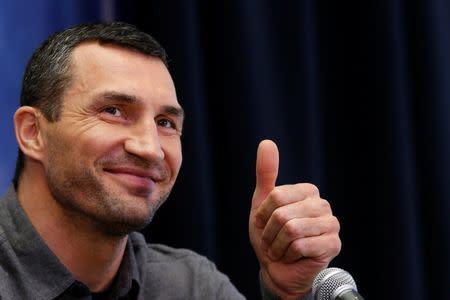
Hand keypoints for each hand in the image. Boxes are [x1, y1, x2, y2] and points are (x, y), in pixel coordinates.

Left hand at [249, 140, 340, 298]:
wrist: (277, 270)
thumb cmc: (271, 236)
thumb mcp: (262, 203)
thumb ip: (266, 173)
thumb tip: (267, 142)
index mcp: (308, 191)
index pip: (276, 196)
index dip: (262, 215)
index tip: (264, 224)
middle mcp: (322, 205)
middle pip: (282, 214)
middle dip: (269, 233)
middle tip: (272, 241)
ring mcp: (331, 225)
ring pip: (291, 229)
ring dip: (277, 246)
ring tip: (281, 249)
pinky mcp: (333, 245)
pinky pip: (300, 246)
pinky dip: (288, 255)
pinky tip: (292, 257)